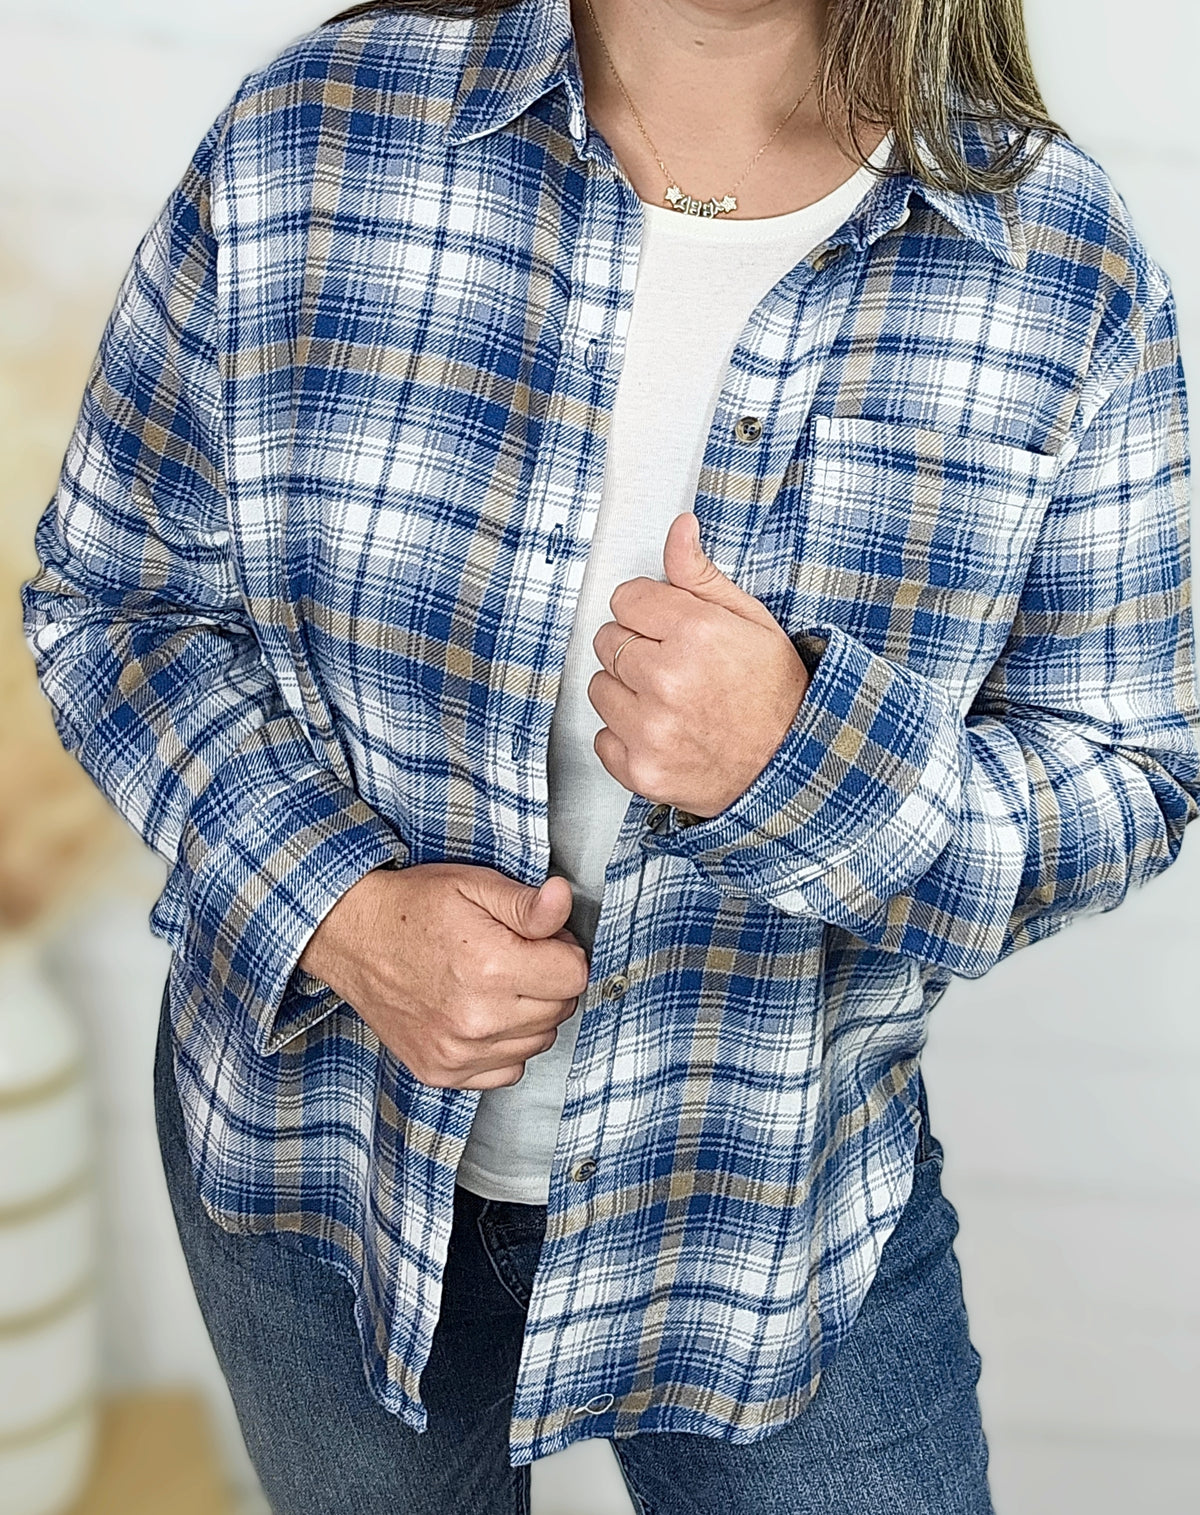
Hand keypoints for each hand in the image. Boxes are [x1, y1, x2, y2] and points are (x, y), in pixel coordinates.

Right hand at [298, 865, 588, 1089]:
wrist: (352, 938)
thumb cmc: (414, 909)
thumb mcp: (474, 886)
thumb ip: (526, 903)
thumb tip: (563, 901)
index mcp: (490, 966)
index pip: (575, 976)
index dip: (564, 951)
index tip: (541, 940)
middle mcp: (476, 1019)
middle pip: (561, 1010)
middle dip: (548, 981)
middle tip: (514, 956)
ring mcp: (457, 1052)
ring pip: (539, 1041)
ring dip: (530, 1014)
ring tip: (495, 983)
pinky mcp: (442, 1072)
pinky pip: (507, 1070)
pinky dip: (504, 1046)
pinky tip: (482, 1014)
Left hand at [589, 511, 809, 817]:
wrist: (792, 764)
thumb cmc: (774, 692)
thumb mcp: (750, 621)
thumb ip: (701, 576)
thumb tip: (679, 528)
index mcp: (695, 633)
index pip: (626, 599)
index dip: (648, 612)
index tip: (668, 629)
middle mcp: (668, 680)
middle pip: (607, 641)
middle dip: (635, 649)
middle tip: (674, 667)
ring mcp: (651, 730)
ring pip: (599, 688)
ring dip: (626, 693)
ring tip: (669, 702)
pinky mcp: (641, 770)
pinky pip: (602, 738)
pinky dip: (626, 738)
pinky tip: (662, 733)